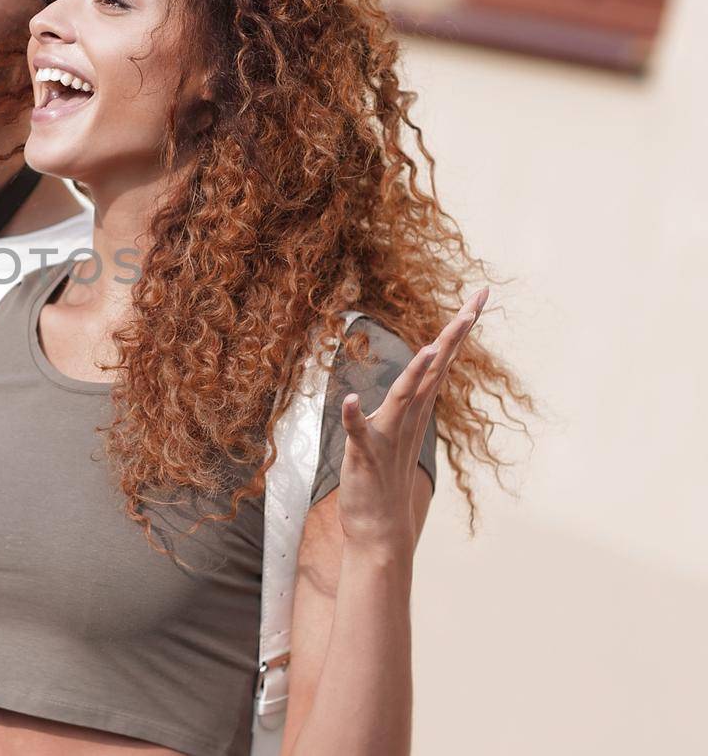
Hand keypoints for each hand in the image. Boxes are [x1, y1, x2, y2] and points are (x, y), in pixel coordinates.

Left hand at [334, 288, 487, 551]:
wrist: (379, 531)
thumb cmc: (384, 481)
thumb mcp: (394, 431)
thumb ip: (406, 403)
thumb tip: (419, 375)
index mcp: (414, 410)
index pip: (439, 362)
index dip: (457, 329)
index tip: (478, 298)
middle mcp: (406, 420)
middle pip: (432, 370)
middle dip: (453, 336)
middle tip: (475, 304)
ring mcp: (388, 438)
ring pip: (403, 398)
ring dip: (414, 374)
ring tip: (429, 348)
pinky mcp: (366, 458)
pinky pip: (359, 435)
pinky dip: (355, 418)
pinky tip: (350, 401)